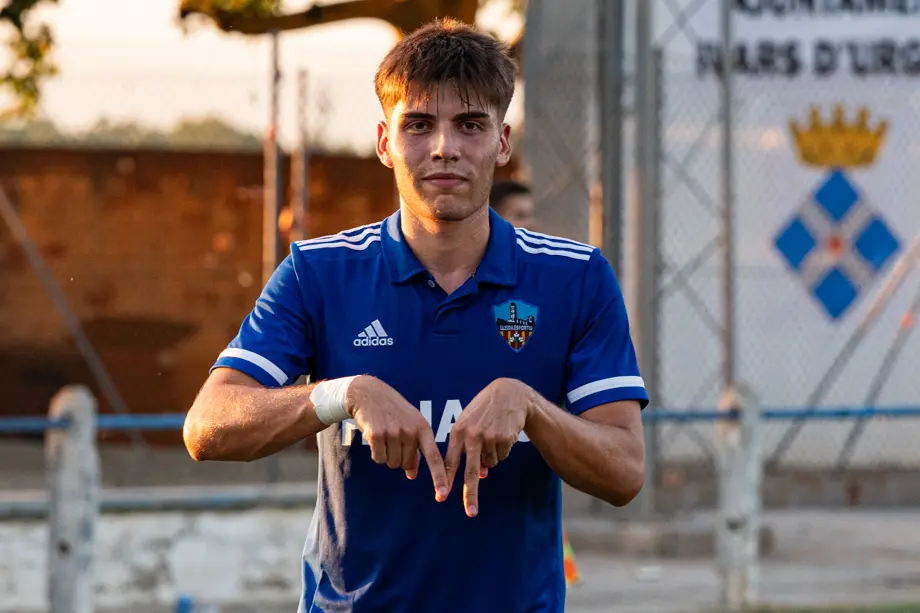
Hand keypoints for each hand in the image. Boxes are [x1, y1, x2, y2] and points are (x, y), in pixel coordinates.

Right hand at [346, 375, 448, 501]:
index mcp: (423, 428)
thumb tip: (412, 475)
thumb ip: (415, 449)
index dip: (439, 477)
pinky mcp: (376, 435)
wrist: (369, 393)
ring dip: (387, 455)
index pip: (434, 457)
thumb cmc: (393, 411)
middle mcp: (410, 431)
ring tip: (385, 435)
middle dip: (399, 458)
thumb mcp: (410, 425)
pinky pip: (378, 458)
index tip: (443, 494)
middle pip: (406, 464)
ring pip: (392, 463)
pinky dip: (376, 452)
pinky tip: (375, 436)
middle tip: (393, 438)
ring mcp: (393, 432)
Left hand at [444, 378, 532, 517]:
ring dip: (491, 456)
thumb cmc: (484, 410)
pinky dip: (502, 450)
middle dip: (470, 494)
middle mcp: (471, 436)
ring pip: (489, 463)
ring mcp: (488, 437)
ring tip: (492, 435)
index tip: (441, 496)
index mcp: (457, 431)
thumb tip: (480, 474)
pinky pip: (501, 456)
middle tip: (471, 512)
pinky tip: (502, 434)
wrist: (509, 394)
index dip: (445, 480)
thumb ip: (468, 447)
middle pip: (470, 471)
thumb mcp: (470, 423)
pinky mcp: (504, 439)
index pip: (449, 461)